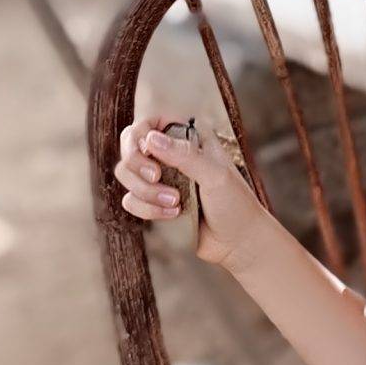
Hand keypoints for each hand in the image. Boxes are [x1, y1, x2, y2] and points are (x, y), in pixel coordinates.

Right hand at [114, 113, 268, 273]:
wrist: (238, 242)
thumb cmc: (236, 204)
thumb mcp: (216, 176)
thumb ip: (184, 156)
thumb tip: (150, 138)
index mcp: (190, 138)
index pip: (151, 122)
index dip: (141, 134)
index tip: (148, 151)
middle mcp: (172, 154)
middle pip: (129, 146)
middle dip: (138, 165)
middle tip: (156, 177)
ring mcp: (162, 178)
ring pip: (126, 174)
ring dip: (146, 191)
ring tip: (175, 203)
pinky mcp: (154, 202)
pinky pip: (131, 200)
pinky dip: (147, 209)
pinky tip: (173, 215)